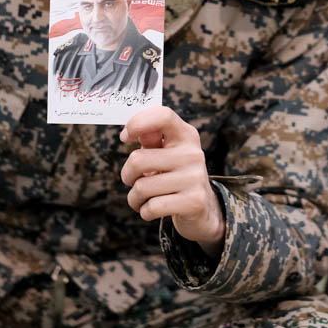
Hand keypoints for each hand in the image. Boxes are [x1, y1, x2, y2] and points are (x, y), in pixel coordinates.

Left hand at [120, 107, 224, 257]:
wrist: (202, 207)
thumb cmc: (175, 174)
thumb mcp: (166, 153)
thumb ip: (151, 138)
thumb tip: (133, 130)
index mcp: (186, 135)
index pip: (163, 116)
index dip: (138, 123)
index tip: (125, 137)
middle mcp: (193, 153)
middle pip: (138, 160)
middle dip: (128, 175)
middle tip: (133, 180)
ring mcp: (195, 177)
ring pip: (141, 188)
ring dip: (134, 198)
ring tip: (144, 198)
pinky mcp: (194, 201)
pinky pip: (151, 208)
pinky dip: (144, 211)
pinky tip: (153, 209)